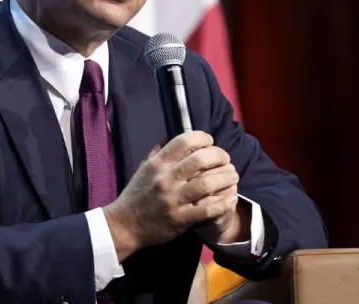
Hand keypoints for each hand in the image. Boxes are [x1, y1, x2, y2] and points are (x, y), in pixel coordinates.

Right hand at [103, 131, 236, 260]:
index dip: (202, 138)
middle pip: (200, 160)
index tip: (210, 142)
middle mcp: (165, 179)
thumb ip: (158, 151)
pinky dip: (224, 202)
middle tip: (226, 159)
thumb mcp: (143, 168)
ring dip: (226, 178)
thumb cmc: (136, 194)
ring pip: (207, 184)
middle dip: (219, 156)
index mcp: (157, 164)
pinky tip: (231, 198)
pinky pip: (208, 209)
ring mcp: (173, 200)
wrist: (125, 225)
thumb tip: (172, 134)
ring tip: (233, 176)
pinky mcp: (180, 219)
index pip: (183, 141)